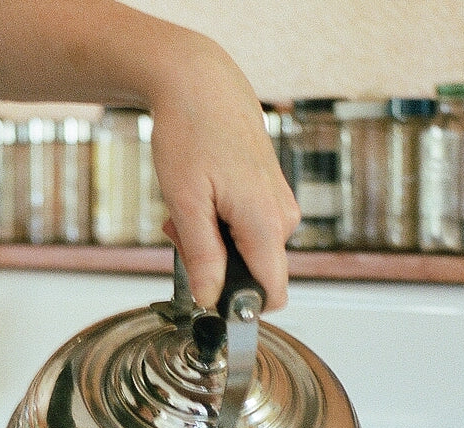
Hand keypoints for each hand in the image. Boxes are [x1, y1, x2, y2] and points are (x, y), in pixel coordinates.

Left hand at [0, 0, 297, 311]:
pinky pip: (248, 230)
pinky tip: (200, 200)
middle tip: (180, 236)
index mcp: (266, 222)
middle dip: (216, 269)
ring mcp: (280, 205)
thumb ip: (202, 258)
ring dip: (213, 245)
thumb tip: (211, 299)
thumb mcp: (186, 203)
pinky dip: (220, 226)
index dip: (240, 308)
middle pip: (254, 274)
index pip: (272, 294)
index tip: (207, 300)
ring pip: (247, 252)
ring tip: (186, 210)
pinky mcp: (271, 195)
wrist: (201, 83)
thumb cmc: (192, 132)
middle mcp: (283, 217)